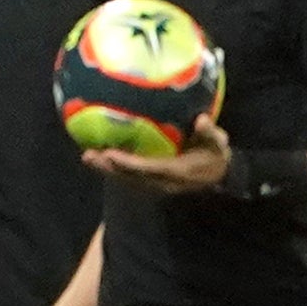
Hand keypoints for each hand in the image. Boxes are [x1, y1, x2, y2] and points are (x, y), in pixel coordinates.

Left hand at [84, 114, 231, 193]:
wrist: (219, 175)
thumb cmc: (216, 155)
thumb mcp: (218, 144)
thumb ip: (210, 134)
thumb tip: (202, 119)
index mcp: (177, 172)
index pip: (149, 168)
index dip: (128, 163)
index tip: (110, 153)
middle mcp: (163, 182)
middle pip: (131, 177)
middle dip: (109, 168)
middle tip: (88, 155)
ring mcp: (157, 185)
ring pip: (128, 179)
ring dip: (107, 170)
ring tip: (87, 157)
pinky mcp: (153, 183)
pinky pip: (130, 177)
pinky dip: (115, 169)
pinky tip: (101, 158)